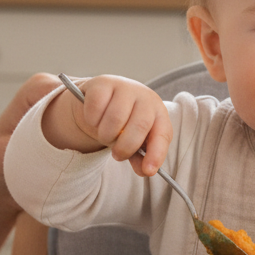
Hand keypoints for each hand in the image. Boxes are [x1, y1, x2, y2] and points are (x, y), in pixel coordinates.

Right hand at [41, 75, 172, 176]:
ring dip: (105, 135)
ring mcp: (125, 87)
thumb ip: (140, 157)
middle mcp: (145, 97)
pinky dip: (92, 121)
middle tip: (117, 154)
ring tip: (105, 134)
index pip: (163, 134)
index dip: (156, 154)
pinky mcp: (103, 83)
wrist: (105, 97)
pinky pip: (96, 108)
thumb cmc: (125, 122)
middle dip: (125, 147)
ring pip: (114, 119)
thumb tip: (145, 171)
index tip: (148, 171)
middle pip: (139, 126)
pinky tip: (95, 119)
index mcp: (159, 114)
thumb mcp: (136, 140)